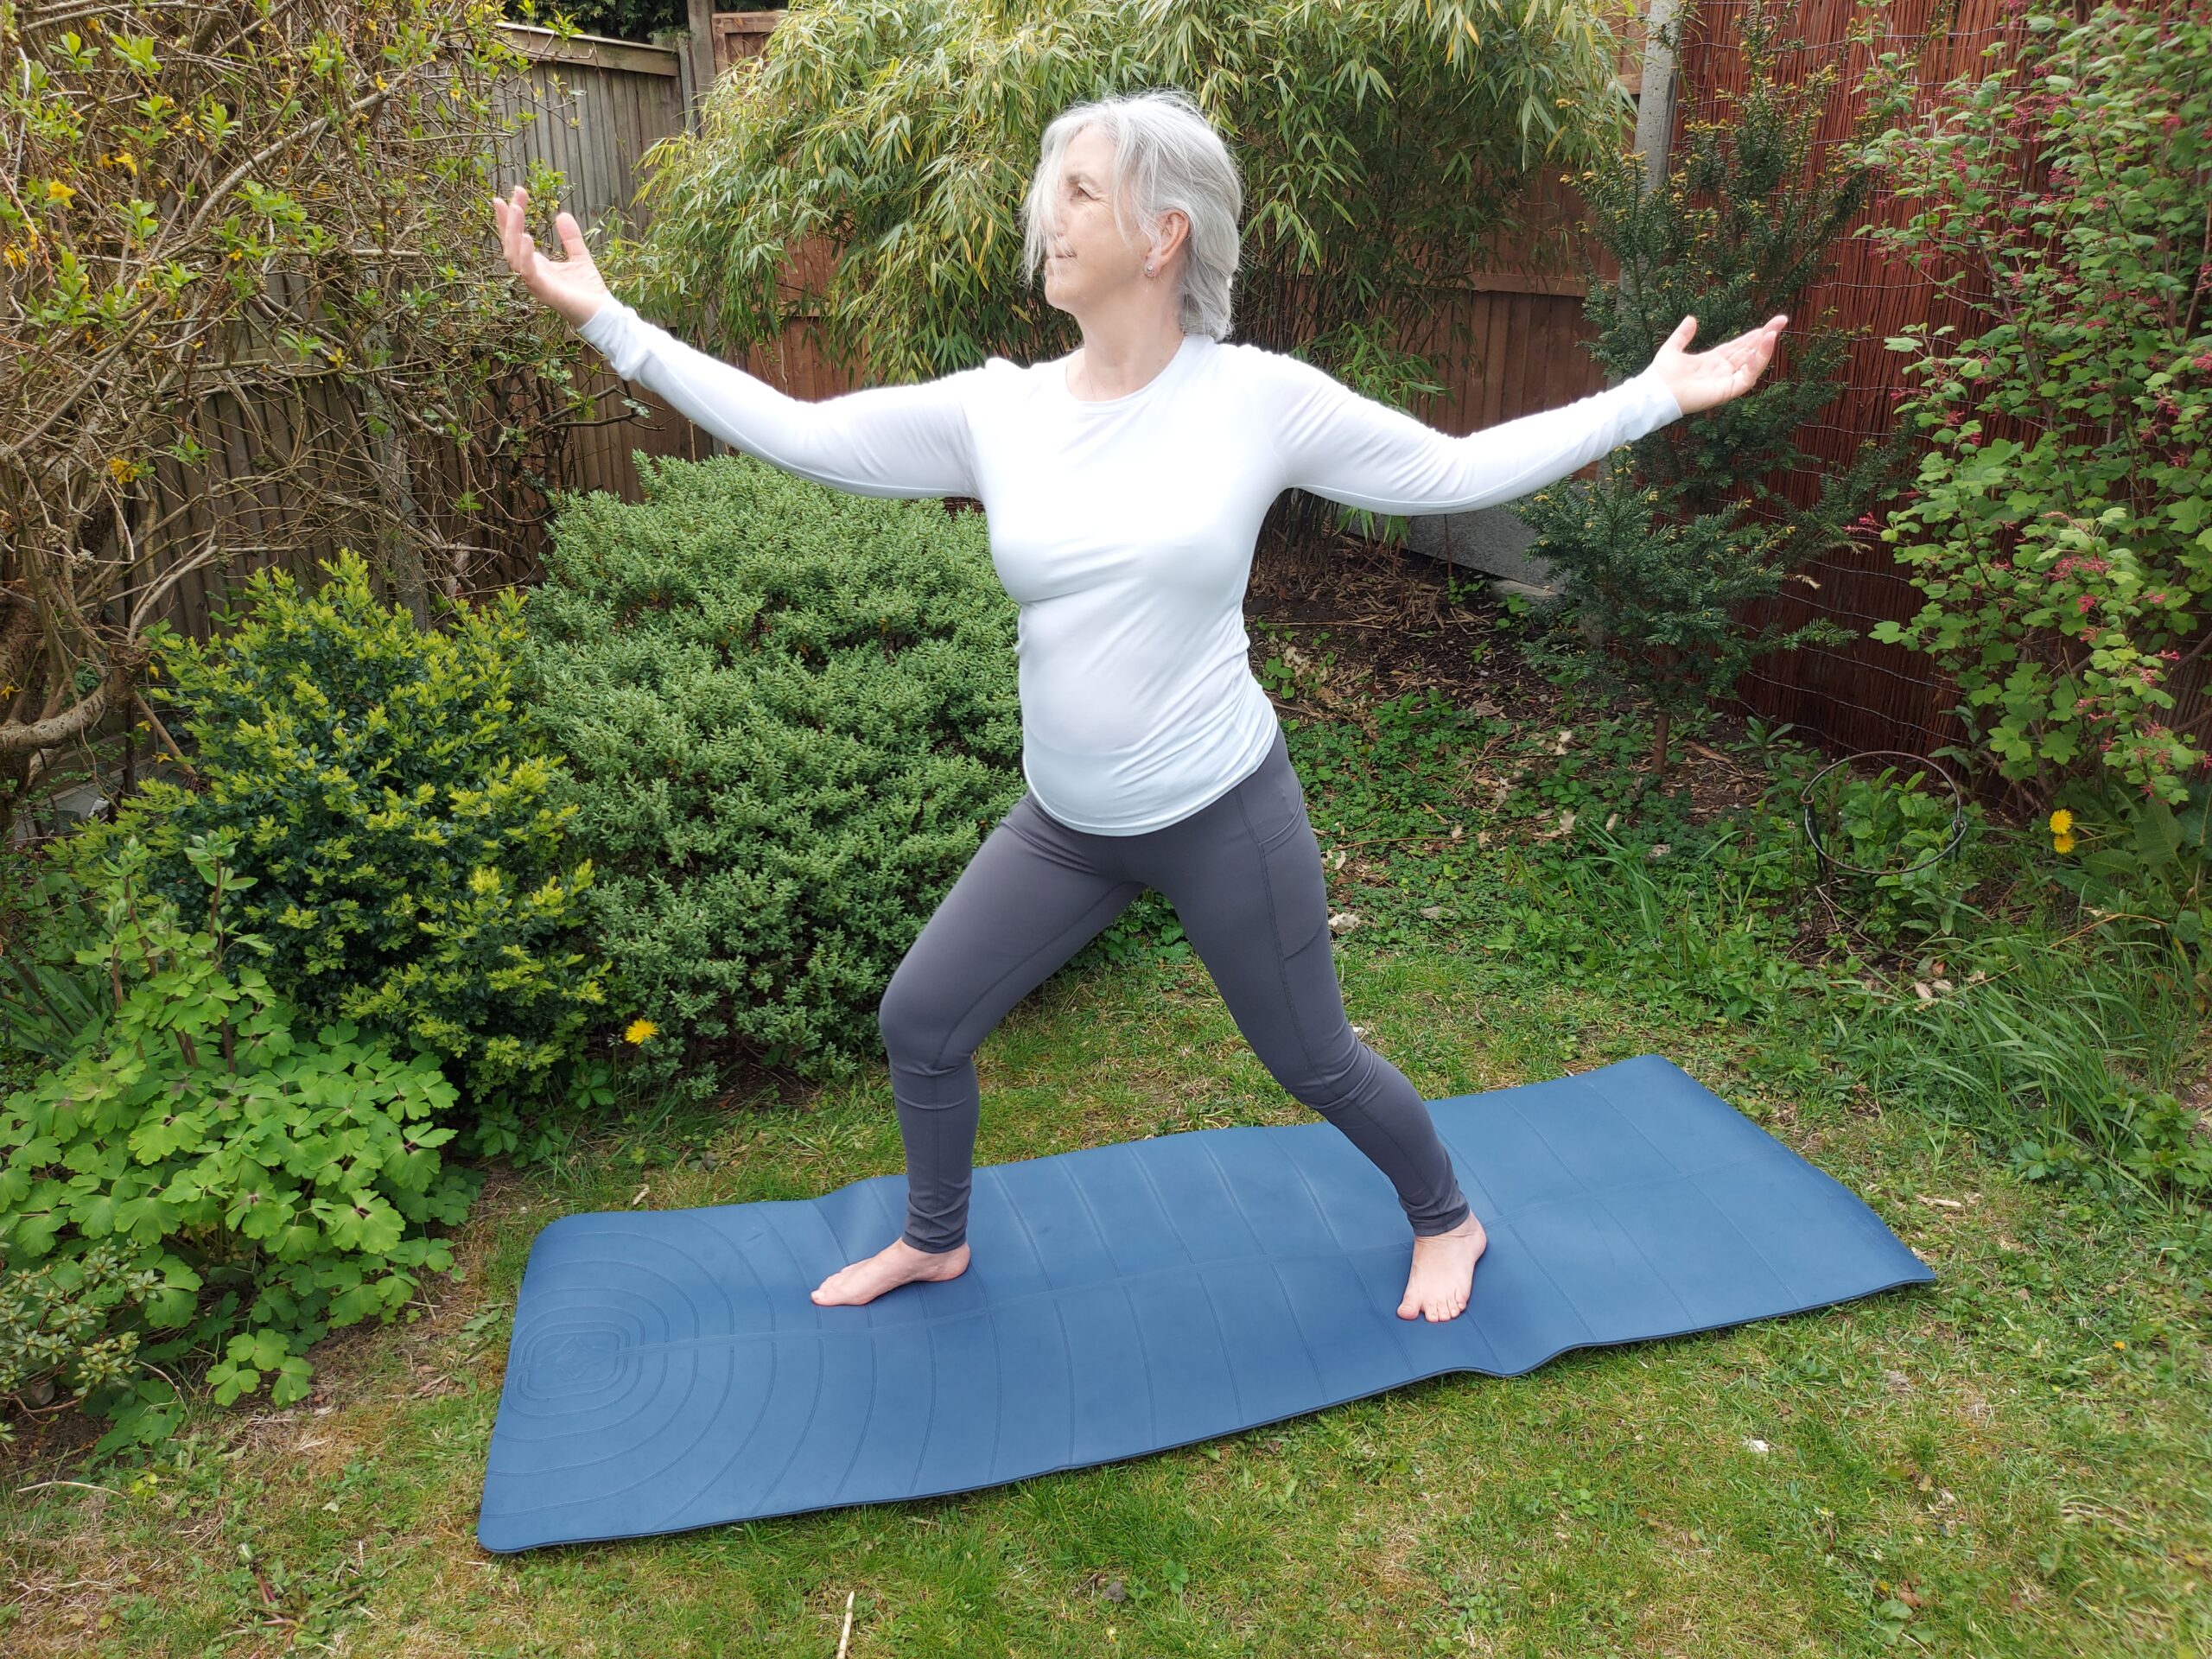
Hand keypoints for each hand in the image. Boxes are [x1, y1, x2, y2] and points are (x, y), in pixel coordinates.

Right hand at [491, 184, 608, 329]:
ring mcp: (536, 283)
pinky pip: (529, 273)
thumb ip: (571, 238)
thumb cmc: (588, 290)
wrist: (602, 313)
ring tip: (517, 210)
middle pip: (510, 244)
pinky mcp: (545, 292)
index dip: (509, 218)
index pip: (516, 239)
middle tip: (513, 196)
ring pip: (514, 256)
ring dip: (513, 232)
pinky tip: (527, 238)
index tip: (510, 195)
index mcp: (536, 265)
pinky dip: (526, 255)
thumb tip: (562, 214)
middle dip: (509, 219)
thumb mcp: (580, 257)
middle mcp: (531, 273)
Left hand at [1648, 313, 1788, 415]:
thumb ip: (1683, 334)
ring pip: (1752, 364)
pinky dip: (1758, 362)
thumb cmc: (1661, 375)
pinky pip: (1748, 376)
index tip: (1767, 324)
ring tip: (1775, 331)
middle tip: (1781, 320)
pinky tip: (1764, 345)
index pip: (1738, 347)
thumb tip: (1691, 318)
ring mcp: (1726, 381)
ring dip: (1765, 347)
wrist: (1656, 391)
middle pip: (1749, 352)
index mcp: (1712, 362)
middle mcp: (1722, 372)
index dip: (1752, 336)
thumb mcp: (1673, 348)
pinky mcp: (1727, 390)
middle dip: (1765, 337)